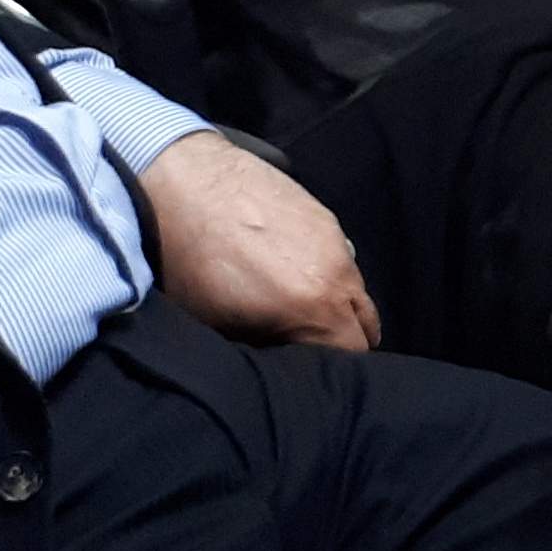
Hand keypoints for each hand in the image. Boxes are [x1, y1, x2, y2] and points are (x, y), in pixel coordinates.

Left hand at [137, 130, 379, 350]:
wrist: (185, 183)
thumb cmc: (191, 260)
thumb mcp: (218, 324)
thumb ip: (265, 347)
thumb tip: (279, 356)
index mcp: (317, 308)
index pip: (352, 355)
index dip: (331, 367)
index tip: (306, 366)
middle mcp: (338, 275)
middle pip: (366, 324)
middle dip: (343, 338)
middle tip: (308, 341)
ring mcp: (335, 241)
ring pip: (355, 288)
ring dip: (337, 303)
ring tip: (299, 302)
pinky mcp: (324, 214)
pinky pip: (341, 257)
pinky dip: (326, 271)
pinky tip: (291, 266)